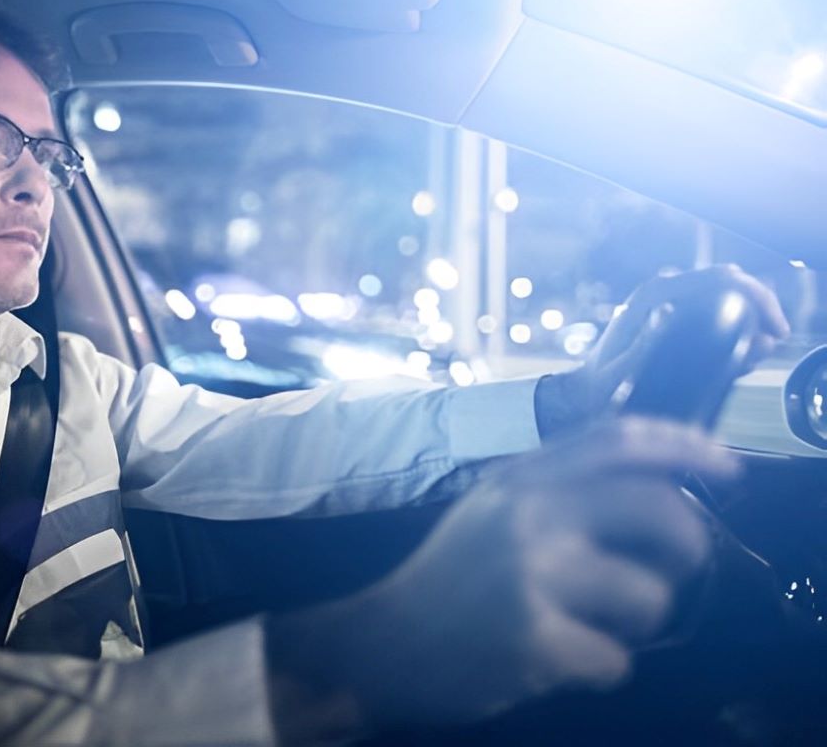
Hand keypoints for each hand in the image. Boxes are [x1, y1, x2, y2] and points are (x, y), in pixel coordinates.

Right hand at [266, 417, 740, 735]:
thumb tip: (650, 482)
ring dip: (639, 620)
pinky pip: (616, 661)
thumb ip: (552, 486)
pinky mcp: (534, 638)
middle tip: (681, 566)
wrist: (381, 644)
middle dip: (690, 545)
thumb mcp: (489, 509)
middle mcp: (527, 514)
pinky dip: (599, 668)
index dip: (684, 445)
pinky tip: (558, 659)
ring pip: (650, 597)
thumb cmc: (444, 579)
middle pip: (659, 510)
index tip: (726, 465)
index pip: (617, 438)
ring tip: (595, 624)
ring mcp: (531, 575)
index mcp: (518, 479)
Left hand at [535, 265, 789, 437]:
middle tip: (770, 342)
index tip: (775, 330)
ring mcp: (668, 302)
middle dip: (759, 308)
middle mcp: (662, 292)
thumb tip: (671, 314)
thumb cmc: (600, 385)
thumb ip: (646, 346)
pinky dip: (734, 326)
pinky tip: (741, 351)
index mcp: (653, 297)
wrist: (584, 391)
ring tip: (755, 351)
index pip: (720, 278)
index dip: (758, 297)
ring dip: (749, 318)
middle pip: (728, 282)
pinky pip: (713, 309)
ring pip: (725, 295)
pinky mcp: (672, 315)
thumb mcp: (620, 371)